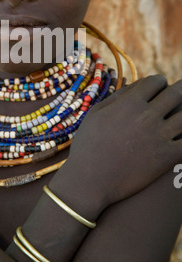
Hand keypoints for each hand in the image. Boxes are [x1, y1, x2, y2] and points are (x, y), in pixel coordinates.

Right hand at [68, 75, 181, 206]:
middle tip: (180, 91)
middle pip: (175, 94)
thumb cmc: (87, 146)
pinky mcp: (167, 157)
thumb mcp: (96, 114)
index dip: (159, 81)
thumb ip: (117, 96)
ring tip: (181, 114)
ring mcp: (159, 136)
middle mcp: (147, 116)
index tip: (160, 85)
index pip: (155, 82)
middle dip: (180, 89)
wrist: (90, 180)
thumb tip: (134, 86)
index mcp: (129, 103)